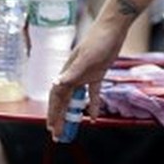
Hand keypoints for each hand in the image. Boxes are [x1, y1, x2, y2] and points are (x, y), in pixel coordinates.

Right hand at [45, 19, 125, 139]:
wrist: (113, 28)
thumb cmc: (98, 41)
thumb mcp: (85, 58)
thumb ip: (72, 72)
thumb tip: (56, 85)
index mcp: (67, 73)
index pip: (56, 97)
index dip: (53, 112)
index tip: (50, 127)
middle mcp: (73, 76)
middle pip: (64, 101)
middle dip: (60, 118)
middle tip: (58, 135)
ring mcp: (85, 75)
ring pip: (76, 99)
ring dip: (73, 114)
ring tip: (72, 129)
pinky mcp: (97, 74)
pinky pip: (93, 94)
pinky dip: (93, 105)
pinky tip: (94, 117)